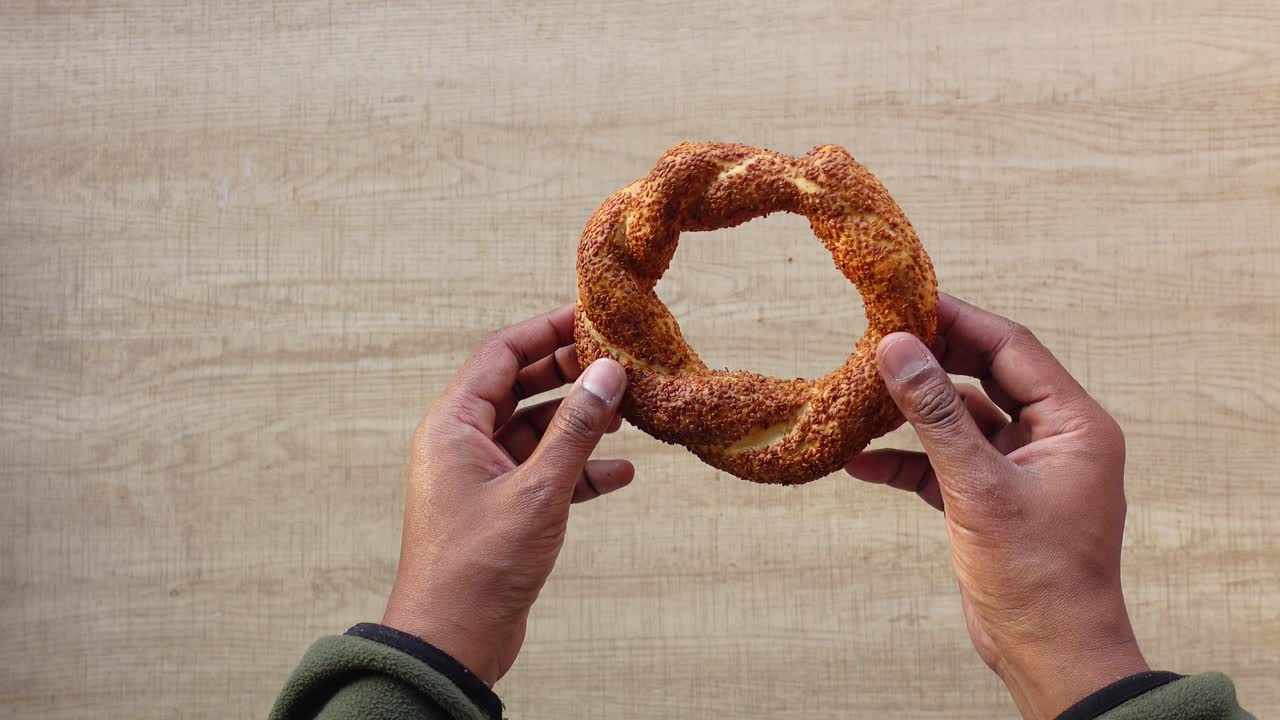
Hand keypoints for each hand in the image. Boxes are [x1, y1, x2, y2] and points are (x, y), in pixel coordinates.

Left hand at [382, 305, 630, 685]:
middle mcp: (462, 443)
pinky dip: (579, 469)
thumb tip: (607, 372)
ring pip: (536, 429)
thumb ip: (575, 428)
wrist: (451, 643)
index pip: (501, 353)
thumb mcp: (539, 490)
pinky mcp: (500, 507)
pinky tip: (621, 472)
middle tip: (618, 366)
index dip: (547, 330)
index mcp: (453, 425)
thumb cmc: (479, 566)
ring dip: (579, 422)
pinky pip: (543, 471)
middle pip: (520, 386)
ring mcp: (481, 476)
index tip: (591, 318)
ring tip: (626, 416)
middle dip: (570, 375)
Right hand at [846, 294, 1148, 718]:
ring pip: (960, 421)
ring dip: (913, 415)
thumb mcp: (977, 485)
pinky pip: (946, 464)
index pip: (1012, 349)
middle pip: (985, 377)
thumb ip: (935, 413)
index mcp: (1074, 425)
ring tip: (860, 394)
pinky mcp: (993, 500)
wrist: (1049, 655)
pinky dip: (908, 462)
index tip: (908, 299)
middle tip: (878, 336)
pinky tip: (861, 462)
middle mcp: (1053, 439)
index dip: (959, 320)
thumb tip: (897, 346)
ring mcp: (1022, 470)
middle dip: (931, 361)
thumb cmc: (1035, 575)